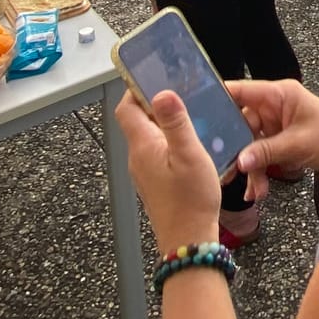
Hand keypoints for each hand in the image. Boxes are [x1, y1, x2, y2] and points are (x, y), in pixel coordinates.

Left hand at [113, 88, 225, 252]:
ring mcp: (144, 172)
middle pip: (137, 121)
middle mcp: (138, 158)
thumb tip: (163, 92)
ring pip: (148, 138)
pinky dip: (169, 142)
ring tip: (188, 116)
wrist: (188, 240)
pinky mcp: (154, 183)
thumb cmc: (191, 200)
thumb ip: (175, 122)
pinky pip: (156, 153)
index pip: (127, 108)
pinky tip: (189, 146)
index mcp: (142, 146)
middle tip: (179, 94)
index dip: (136, 90)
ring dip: (163, 124)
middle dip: (154, 104)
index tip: (154, 78)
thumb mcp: (189, 154)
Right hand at [228, 79, 318, 201]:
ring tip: (252, 191)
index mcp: (278, 95)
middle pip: (241, 123)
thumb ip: (265, 152)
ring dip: (250, 167)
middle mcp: (274, 106)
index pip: (240, 91)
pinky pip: (261, 153)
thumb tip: (238, 161)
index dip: (217, 99)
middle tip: (223, 170)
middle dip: (234, 149)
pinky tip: (259, 190)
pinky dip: (260, 170)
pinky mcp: (281, 140)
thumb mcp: (298, 144)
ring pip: (250, 143)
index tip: (195, 114)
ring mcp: (276, 124)